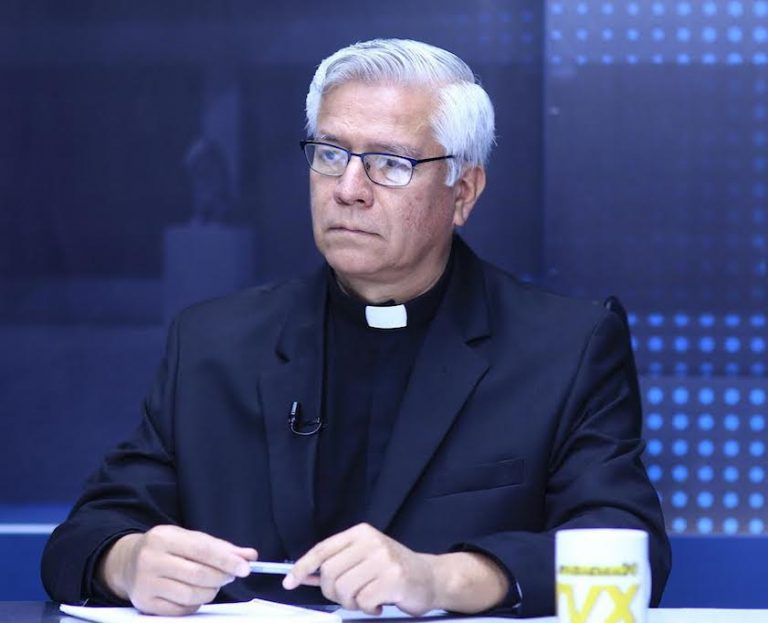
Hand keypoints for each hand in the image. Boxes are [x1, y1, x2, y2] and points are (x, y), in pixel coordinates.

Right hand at [98, 525, 257, 615]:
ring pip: (191, 595)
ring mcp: (146, 584)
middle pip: (198, 575)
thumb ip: (220, 547)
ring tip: (213, 583)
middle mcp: (151, 560)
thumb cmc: (167, 548)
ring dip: (210, 592)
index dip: (226, 560)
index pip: (202, 550)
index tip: (245, 568)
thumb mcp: (189, 539)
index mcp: (164, 537)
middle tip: (231, 575)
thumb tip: (250, 556)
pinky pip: (181, 610)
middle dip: (221, 577)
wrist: (128, 562)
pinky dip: (196, 604)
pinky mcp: (145, 604)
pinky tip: (196, 594)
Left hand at [283, 523, 436, 615]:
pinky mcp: (393, 578)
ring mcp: (383, 559)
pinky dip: (368, 608)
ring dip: (352, 602)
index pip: (323, 549)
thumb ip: (338, 564)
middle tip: (350, 597)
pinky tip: (380, 603)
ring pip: (344, 588)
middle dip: (333, 592)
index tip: (290, 582)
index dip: (303, 566)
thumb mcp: (365, 558)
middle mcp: (371, 541)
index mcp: (361, 533)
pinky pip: (363, 601)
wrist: (431, 578)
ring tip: (367, 599)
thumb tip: (304, 575)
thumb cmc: (393, 570)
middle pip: (330, 572)